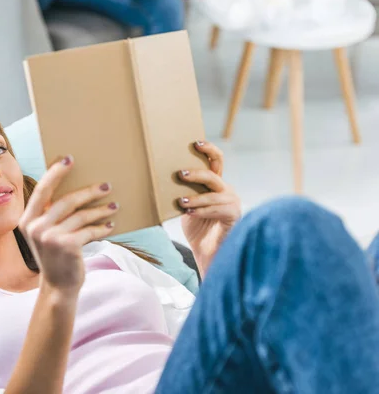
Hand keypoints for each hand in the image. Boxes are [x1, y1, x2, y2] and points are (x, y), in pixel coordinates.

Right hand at [18, 155, 118, 293]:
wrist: (58, 287)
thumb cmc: (56, 257)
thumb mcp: (46, 234)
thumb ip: (51, 215)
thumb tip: (76, 190)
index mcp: (27, 220)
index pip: (42, 190)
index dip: (56, 172)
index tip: (69, 158)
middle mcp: (35, 227)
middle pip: (66, 200)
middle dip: (89, 191)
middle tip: (106, 185)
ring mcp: (49, 236)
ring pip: (81, 215)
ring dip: (100, 210)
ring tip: (114, 205)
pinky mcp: (66, 245)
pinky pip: (88, 230)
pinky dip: (101, 228)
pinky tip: (110, 225)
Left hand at [176, 141, 240, 276]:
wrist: (208, 254)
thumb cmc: (197, 230)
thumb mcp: (187, 207)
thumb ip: (183, 194)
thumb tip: (162, 181)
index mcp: (215, 184)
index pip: (216, 160)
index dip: (208, 149)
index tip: (195, 142)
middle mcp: (225, 190)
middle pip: (213, 173)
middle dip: (195, 173)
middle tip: (180, 175)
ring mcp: (232, 202)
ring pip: (213, 194)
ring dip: (196, 198)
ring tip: (182, 202)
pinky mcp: (235, 216)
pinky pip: (219, 209)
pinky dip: (203, 210)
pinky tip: (191, 213)